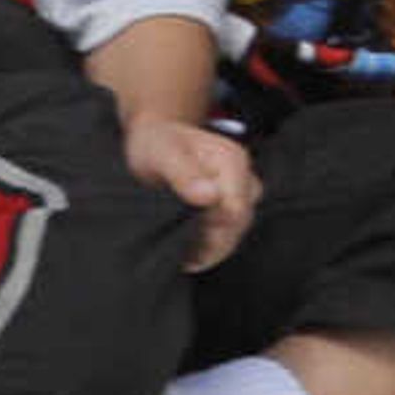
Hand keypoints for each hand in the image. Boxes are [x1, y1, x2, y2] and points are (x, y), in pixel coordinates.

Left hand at [126, 117, 257, 272]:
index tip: (186, 238)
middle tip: (182, 256)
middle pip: (239, 224)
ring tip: (182, 256)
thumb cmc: (156, 142)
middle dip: (212, 244)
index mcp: (232, 160)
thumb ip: (184, 174)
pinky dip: (208, 246)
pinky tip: (188, 252)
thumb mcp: (162, 154)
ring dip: (210, 248)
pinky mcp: (228, 203)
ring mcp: (238, 191)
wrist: (153, 138)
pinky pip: (227, 232)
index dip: (215, 231)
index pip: (237, 209)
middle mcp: (242, 176)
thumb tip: (210, 196)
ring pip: (235, 231)